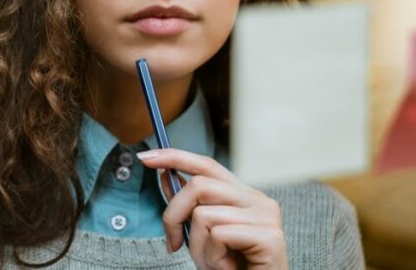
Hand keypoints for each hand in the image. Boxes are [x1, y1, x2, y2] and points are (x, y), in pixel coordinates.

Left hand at [137, 148, 287, 269]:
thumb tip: (166, 174)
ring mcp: (266, 216)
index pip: (206, 165)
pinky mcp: (269, 236)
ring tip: (214, 263)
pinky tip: (228, 268)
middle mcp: (258, 200)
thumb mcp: (202, 235)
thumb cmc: (232, 268)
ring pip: (203, 215)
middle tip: (174, 244)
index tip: (146, 158)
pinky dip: (213, 258)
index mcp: (243, 195)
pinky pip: (219, 236)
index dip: (175, 157)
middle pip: (198, 186)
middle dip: (174, 216)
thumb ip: (188, 206)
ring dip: (197, 247)